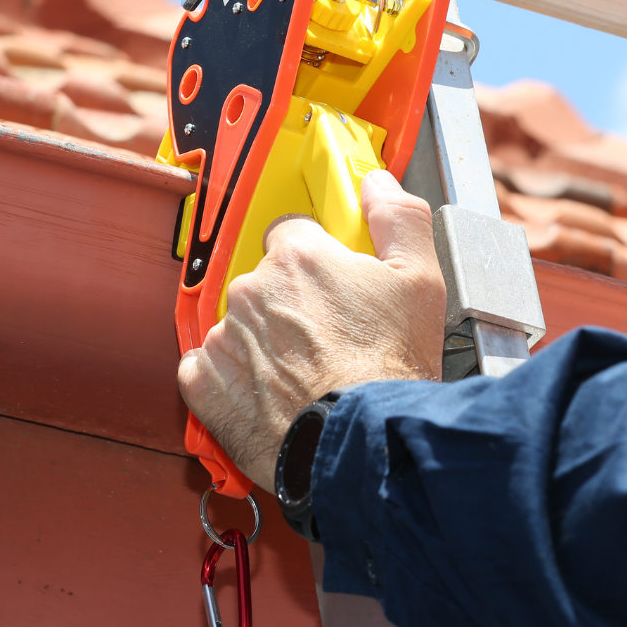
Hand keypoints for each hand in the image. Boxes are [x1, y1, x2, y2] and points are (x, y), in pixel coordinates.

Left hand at [178, 170, 445, 490]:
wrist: (360, 443)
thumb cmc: (391, 368)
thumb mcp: (421, 279)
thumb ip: (399, 217)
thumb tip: (376, 183)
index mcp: (299, 256)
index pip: (295, 233)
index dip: (319, 258)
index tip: (335, 283)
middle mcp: (252, 289)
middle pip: (267, 279)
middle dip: (294, 301)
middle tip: (332, 335)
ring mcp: (225, 337)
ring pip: (241, 323)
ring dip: (265, 339)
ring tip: (307, 371)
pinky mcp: (206, 383)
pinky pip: (209, 367)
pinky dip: (232, 377)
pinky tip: (270, 391)